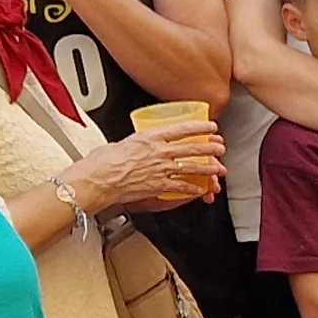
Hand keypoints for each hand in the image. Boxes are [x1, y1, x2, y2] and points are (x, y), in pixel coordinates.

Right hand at [62, 126, 222, 213]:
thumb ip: (137, 143)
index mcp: (150, 138)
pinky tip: (199, 190)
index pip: (182, 129)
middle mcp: (158, 152)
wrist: (97, 180)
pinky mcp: (158, 186)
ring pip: (192, 168)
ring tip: (218, 168)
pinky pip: (181, 187)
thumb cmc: (102, 162)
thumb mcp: (122, 143)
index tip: (211, 127)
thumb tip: (139, 144)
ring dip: (208, 169)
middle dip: (210, 148)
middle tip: (220, 148)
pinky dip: (193, 189)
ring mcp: (160, 170)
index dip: (201, 128)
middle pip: (193, 148)